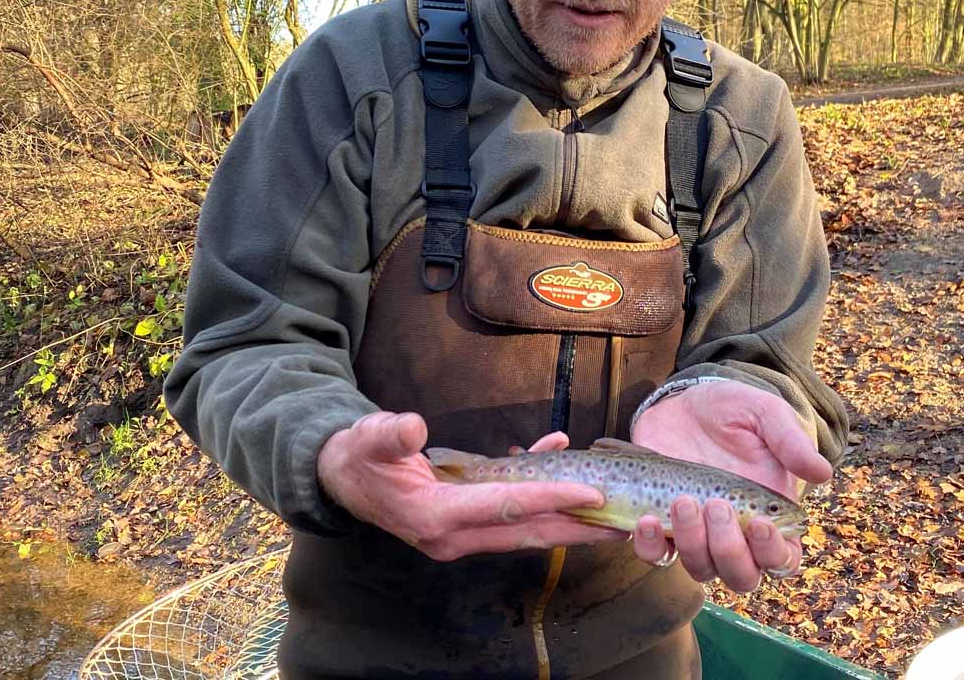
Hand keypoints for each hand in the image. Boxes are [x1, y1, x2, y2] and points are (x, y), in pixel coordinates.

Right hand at [316, 412, 623, 560]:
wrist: (340, 477)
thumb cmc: (358, 457)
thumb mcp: (368, 439)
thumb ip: (389, 434)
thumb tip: (412, 427)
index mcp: (434, 516)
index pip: (504, 509)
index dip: (549, 498)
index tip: (590, 493)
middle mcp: (453, 535)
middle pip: (526, 532)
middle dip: (576, 527)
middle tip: (623, 522)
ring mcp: (459, 534)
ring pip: (524, 530)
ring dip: (566, 520)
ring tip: (611, 514)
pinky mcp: (464, 524)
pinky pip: (510, 513)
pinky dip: (537, 492)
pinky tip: (554, 454)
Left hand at [628, 381, 831, 591]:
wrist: (685, 400)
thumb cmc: (734, 409)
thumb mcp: (764, 414)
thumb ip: (790, 441)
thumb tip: (823, 472)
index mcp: (770, 515)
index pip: (783, 558)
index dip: (773, 552)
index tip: (758, 523)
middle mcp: (736, 534)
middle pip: (741, 576)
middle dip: (729, 549)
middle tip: (715, 505)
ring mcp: (697, 533)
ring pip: (701, 569)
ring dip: (691, 544)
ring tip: (681, 501)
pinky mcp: (662, 524)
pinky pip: (656, 555)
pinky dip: (650, 546)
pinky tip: (646, 520)